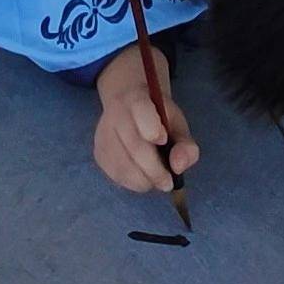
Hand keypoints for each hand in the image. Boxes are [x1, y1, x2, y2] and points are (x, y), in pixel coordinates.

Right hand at [92, 44, 199, 196]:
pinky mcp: (99, 153)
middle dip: (154, 170)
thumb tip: (178, 167)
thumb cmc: (159, 119)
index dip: (151, 127)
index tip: (164, 141)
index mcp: (138, 99)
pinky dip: (132, 182)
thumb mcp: (178, 125)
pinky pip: (115, 175)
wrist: (128, 106)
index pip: (140, 109)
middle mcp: (116, 115)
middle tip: (168, 183)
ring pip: (122, 165)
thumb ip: (185, 145)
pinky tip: (142, 176)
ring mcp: (103, 134)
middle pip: (133, 145)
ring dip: (143, 180)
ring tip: (156, 179)